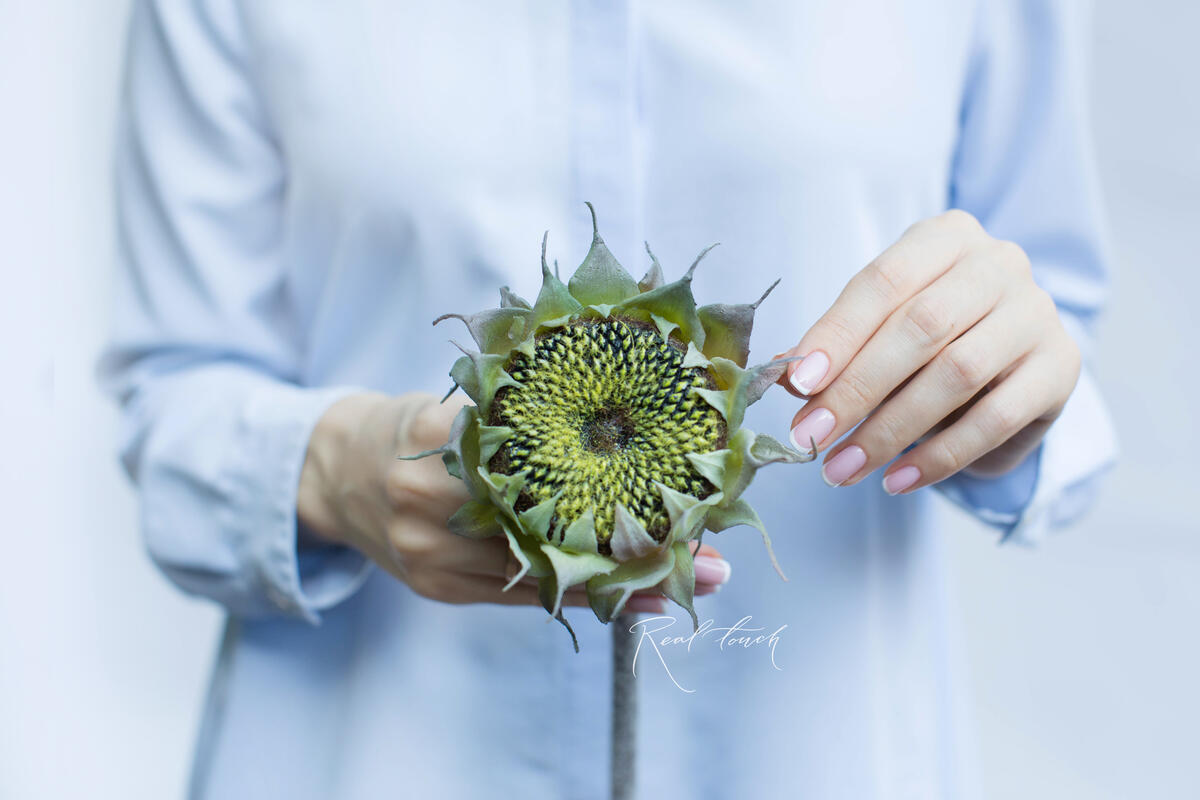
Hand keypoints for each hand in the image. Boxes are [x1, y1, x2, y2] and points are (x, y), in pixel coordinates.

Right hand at [298, 392, 731, 609]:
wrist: (331, 473)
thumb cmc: (407, 423)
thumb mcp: (454, 397)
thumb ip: (517, 411)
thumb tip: (622, 415)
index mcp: (438, 439)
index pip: (538, 464)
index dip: (612, 481)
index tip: (680, 487)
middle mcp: (430, 504)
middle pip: (551, 532)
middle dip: (637, 546)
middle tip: (712, 555)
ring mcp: (432, 556)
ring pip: (544, 577)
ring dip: (624, 584)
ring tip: (696, 582)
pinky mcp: (439, 588)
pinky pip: (522, 598)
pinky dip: (582, 599)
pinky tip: (636, 599)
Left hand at [778, 209, 1080, 493]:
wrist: (1009, 368)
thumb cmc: (929, 340)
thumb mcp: (879, 330)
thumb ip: (837, 347)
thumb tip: (784, 375)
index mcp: (946, 237)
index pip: (884, 281)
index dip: (837, 334)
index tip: (797, 385)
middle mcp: (999, 264)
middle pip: (921, 326)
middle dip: (857, 388)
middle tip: (812, 437)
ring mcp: (1037, 313)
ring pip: (957, 373)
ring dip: (890, 430)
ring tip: (842, 469)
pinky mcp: (1060, 368)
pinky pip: (995, 419)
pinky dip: (939, 456)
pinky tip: (897, 480)